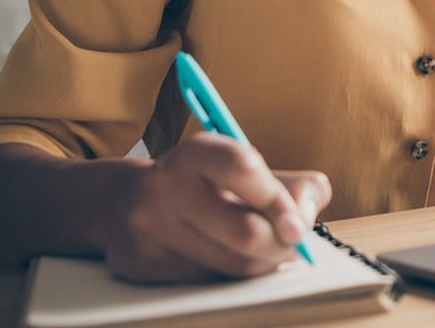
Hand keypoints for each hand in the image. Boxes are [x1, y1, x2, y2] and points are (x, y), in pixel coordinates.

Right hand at [100, 132, 331, 281]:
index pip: (243, 169)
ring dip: (262, 262)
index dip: (279, 201)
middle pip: (246, 232)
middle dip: (280, 244)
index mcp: (195, 153)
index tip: (298, 223)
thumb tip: (306, 216)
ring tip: (260, 248)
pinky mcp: (142, 263)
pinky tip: (226, 256)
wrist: (128, 203)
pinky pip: (210, 282)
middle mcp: (165, 185)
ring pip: (234, 265)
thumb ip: (295, 185)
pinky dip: (232, 274)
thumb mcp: (248, 171)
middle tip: (288, 242)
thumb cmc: (205, 186)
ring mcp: (149, 226)